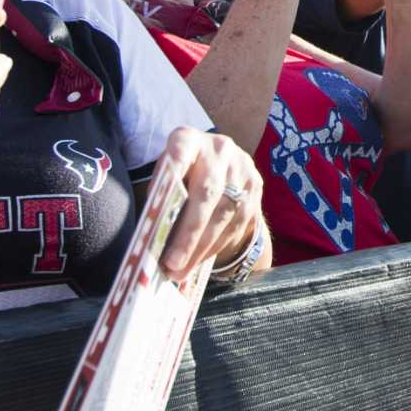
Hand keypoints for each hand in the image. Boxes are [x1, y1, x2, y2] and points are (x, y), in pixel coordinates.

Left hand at [154, 126, 266, 280]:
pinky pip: (238, 222)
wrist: (220, 161)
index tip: (160, 199)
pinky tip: (201, 258)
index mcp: (188, 140)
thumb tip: (154, 238)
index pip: (180, 153)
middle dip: (189, 234)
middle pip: (206, 194)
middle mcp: (218, 149)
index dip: (172, 172)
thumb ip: (162, 195)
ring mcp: (241, 167)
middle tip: (173, 263)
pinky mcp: (256, 185)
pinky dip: (218, 245)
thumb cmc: (182, 173)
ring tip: (183, 270)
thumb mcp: (166, 173)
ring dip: (202, 248)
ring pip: (224, 214)